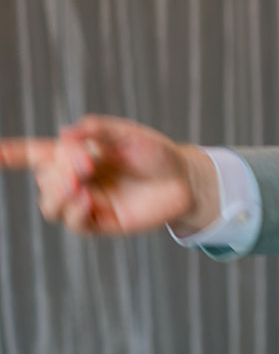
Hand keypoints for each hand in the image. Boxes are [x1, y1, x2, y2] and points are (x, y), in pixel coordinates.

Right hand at [0, 115, 216, 235]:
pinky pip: (76, 223)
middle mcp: (75, 179)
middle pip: (45, 178)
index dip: (12, 154)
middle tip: (87, 161)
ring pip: (51, 205)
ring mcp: (86, 202)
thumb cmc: (155, 153)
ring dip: (59, 193)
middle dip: (60, 169)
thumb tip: (66, 134)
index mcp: (75, 155)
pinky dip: (75, 212)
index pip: (35, 154)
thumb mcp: (128, 134)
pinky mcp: (102, 223)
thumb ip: (98, 130)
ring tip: (78, 183)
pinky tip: (86, 200)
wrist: (185, 179)